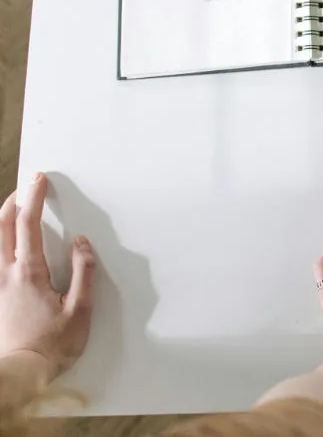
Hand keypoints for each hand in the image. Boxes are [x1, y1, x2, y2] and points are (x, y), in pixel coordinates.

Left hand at [0, 174, 95, 378]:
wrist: (20, 373)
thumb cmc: (52, 345)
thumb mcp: (80, 310)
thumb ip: (83, 272)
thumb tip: (82, 243)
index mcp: (29, 273)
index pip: (28, 224)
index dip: (34, 198)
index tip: (39, 180)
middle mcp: (6, 273)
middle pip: (1, 226)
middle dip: (13, 201)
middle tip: (26, 187)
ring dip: (1, 220)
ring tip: (13, 210)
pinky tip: (5, 244)